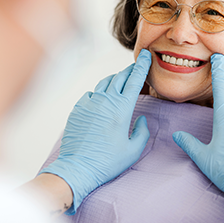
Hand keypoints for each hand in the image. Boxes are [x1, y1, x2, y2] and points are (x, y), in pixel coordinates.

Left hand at [40, 49, 151, 213]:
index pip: (135, 80)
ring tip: (120, 81)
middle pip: (120, 77)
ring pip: (104, 83)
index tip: (146, 55)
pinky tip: (102, 99)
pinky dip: (99, 92)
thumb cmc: (107, 162)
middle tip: (136, 67)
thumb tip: (141, 119)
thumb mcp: (134, 150)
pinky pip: (91, 94)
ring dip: (114, 79)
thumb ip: (142, 131)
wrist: (77, 168)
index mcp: (122, 109)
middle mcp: (106, 101)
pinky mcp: (78, 109)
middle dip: (130, 70)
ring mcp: (90, 103)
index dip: (142, 66)